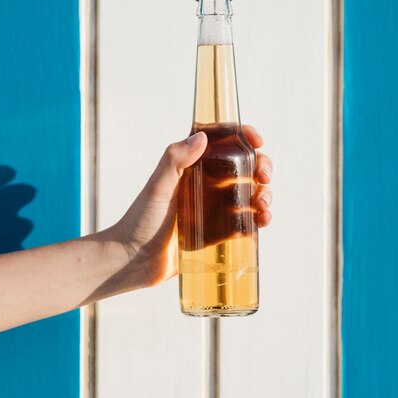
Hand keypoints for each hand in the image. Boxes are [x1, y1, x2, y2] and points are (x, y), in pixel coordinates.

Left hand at [109, 125, 272, 289]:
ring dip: (264, 194)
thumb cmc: (140, 221)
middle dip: (261, 166)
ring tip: (263, 204)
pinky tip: (263, 220)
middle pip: (244, 167)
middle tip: (264, 176)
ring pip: (250, 193)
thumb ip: (174, 160)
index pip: (223, 143)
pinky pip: (246, 221)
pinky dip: (260, 218)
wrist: (133, 261)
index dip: (243, 136)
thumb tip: (202, 137)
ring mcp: (214, 208)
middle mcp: (206, 184)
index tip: (257, 140)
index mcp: (193, 167)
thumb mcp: (157, 187)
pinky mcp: (218, 233)